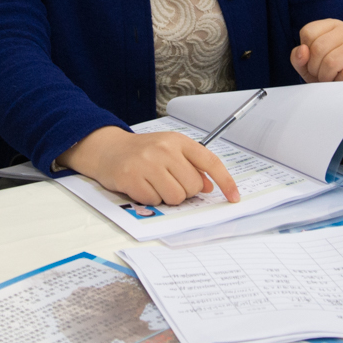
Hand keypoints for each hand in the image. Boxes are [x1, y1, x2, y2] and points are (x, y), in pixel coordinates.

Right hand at [61, 127, 240, 205]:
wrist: (107, 149)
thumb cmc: (143, 152)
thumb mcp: (169, 151)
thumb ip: (191, 166)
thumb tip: (210, 187)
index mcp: (178, 141)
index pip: (210, 162)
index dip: (226, 182)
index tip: (234, 197)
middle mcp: (164, 149)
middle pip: (193, 186)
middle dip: (184, 191)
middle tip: (168, 182)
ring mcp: (147, 163)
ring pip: (175, 197)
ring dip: (167, 197)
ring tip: (154, 184)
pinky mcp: (131, 177)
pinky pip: (154, 201)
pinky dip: (150, 199)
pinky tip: (142, 186)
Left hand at [291, 19, 342, 82]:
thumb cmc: (332, 71)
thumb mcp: (310, 65)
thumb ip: (298, 58)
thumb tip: (302, 50)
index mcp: (331, 25)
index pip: (308, 32)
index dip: (305, 53)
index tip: (313, 61)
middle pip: (318, 48)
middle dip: (314, 68)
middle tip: (321, 75)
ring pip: (332, 62)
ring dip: (326, 77)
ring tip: (331, 79)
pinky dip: (340, 83)